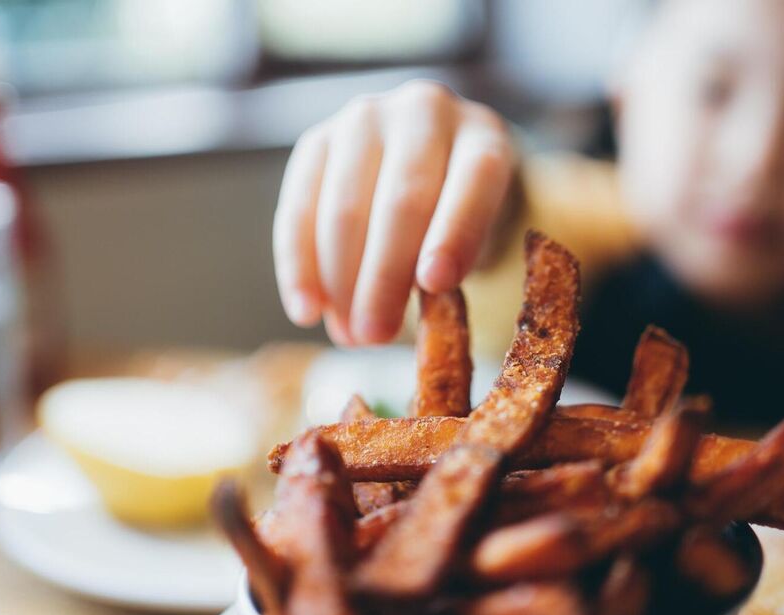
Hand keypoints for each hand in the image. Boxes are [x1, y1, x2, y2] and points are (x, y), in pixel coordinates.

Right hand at [273, 80, 514, 344]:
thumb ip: (457, 261)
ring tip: (348, 335)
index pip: (474, 179)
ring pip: (345, 206)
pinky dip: (299, 265)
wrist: (435, 165)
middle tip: (376, 335)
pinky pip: (299, 208)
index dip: (454, 232)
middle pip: (402, 199)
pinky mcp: (317, 140)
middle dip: (385, 275)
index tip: (435, 285)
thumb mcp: (484, 232)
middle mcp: (424, 111)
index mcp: (483, 134)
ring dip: (341, 280)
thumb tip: (414, 321)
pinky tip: (306, 310)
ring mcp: (365, 120)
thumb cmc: (466, 212)